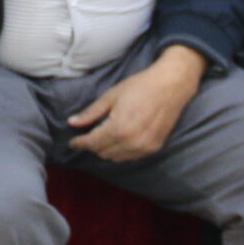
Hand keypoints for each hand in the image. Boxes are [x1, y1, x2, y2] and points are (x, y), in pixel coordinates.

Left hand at [68, 45, 205, 161]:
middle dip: (92, 146)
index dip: (80, 143)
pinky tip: (118, 141)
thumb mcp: (111, 96)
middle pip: (102, 152)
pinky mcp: (154, 148)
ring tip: (101, 138)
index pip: (92, 143)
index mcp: (118, 128)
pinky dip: (120, 152)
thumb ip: (91, 112)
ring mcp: (144, 147)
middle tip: (86, 136)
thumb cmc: (139, 86)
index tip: (72, 142)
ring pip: (116, 158)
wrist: (171, 86)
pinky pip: (130, 157)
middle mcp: (131, 142)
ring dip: (105, 151)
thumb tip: (72, 122)